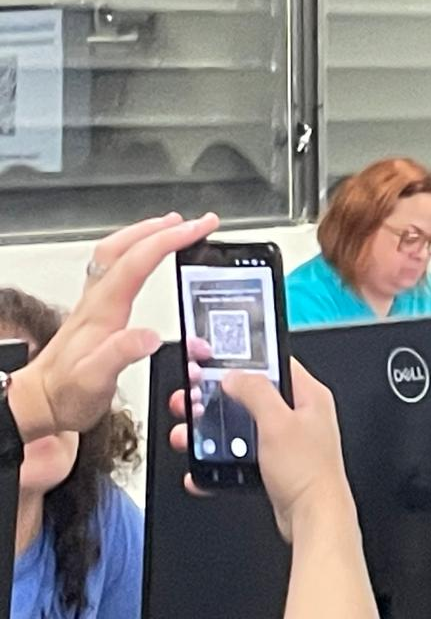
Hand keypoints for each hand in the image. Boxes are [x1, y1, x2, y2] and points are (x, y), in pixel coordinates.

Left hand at [9, 213, 217, 441]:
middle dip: (160, 229)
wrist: (39, 402)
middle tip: (193, 223)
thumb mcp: (96, 380)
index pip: (138, 262)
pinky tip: (145, 257)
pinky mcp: (95, 310)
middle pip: (124, 247)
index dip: (169, 240)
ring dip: (145, 234)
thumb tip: (151, 334)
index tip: (197, 229)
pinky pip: (113, 268)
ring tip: (173, 228)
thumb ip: (122, 354)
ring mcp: (94, 303)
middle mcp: (97, 300)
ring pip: (115, 253)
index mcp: (103, 310)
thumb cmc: (66, 393)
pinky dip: (134, 251)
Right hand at [169, 360, 353, 544]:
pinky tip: (202, 467)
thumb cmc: (309, 473)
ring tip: (188, 434)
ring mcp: (286, 441)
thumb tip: (235, 375)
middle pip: (250, 396)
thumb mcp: (277, 422)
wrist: (313, 519)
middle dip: (216, 399)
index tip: (215, 362)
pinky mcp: (275, 464)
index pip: (274, 365)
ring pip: (241, 427)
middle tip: (191, 401)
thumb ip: (256, 393)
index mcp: (309, 396)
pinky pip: (240, 456)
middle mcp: (299, 416)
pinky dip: (219, 460)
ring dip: (212, 431)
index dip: (245, 361)